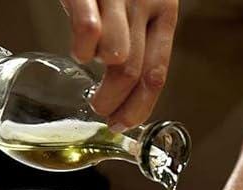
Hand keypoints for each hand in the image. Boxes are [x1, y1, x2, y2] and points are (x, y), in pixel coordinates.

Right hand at [60, 0, 177, 130]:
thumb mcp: (137, 7)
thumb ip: (137, 41)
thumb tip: (127, 89)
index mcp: (163, 13)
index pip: (156, 73)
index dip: (140, 106)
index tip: (124, 124)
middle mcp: (146, 4)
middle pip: (135, 73)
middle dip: (115, 104)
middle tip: (101, 111)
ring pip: (116, 58)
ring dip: (99, 79)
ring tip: (89, 81)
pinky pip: (89, 30)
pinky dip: (82, 49)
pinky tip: (79, 52)